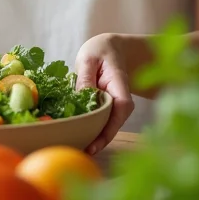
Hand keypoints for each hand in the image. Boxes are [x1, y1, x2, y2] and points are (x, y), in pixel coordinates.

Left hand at [74, 33, 134, 155]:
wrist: (113, 48)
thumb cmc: (101, 50)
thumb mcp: (89, 58)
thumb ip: (85, 76)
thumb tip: (81, 97)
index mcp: (120, 84)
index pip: (121, 109)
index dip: (109, 129)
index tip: (94, 143)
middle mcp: (122, 99)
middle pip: (114, 123)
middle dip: (99, 139)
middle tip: (78, 151)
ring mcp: (117, 105)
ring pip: (108, 125)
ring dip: (94, 136)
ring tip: (75, 146)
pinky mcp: (109, 108)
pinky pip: (102, 121)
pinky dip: (92, 128)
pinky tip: (78, 136)